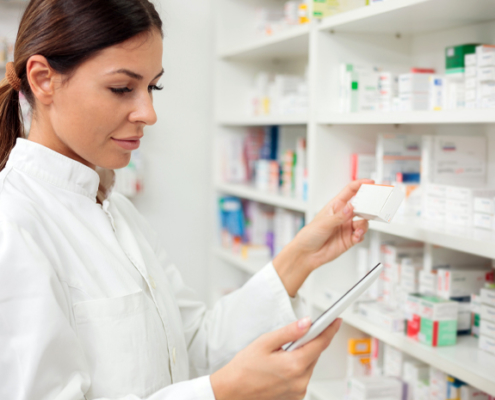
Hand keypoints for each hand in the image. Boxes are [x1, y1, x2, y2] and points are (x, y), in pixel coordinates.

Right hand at [210, 317, 342, 399]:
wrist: (231, 391)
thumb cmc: (244, 368)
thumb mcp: (265, 343)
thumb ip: (289, 332)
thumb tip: (307, 322)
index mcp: (294, 365)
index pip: (320, 343)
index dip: (329, 329)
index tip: (336, 320)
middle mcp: (300, 381)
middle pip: (314, 354)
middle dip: (307, 343)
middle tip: (291, 338)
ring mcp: (298, 392)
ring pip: (308, 366)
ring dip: (301, 356)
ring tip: (278, 356)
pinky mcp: (294, 398)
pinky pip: (302, 377)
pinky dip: (296, 368)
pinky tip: (279, 367)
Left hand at [273, 179, 372, 295]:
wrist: (307, 254)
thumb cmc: (310, 234)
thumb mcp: (324, 223)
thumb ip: (339, 216)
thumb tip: (351, 207)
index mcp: (336, 206)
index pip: (350, 191)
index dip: (360, 185)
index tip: (370, 182)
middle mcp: (343, 215)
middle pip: (361, 206)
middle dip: (368, 206)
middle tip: (372, 209)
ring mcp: (347, 227)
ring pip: (363, 222)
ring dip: (364, 225)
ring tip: (358, 230)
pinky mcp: (350, 239)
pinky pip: (361, 235)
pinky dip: (361, 235)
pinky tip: (356, 237)